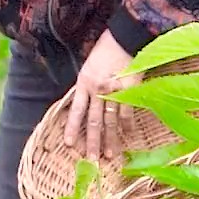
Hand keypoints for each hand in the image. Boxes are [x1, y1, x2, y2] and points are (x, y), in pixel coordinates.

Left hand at [64, 29, 136, 161]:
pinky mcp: (129, 91)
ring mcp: (114, 92)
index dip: (72, 128)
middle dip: (91, 142)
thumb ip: (87, 86)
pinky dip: (128, 125)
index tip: (69, 144)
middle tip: (91, 160)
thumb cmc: (105, 50)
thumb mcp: (89, 67)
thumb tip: (85, 104)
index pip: (76, 110)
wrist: (124, 38)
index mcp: (84, 83)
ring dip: (110, 139)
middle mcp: (97, 90)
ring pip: (110, 121)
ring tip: (110, 155)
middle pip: (93, 121)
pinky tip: (128, 136)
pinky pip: (127, 113)